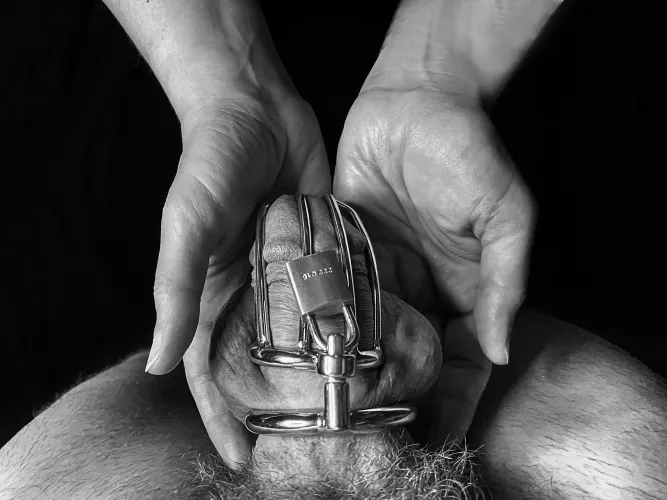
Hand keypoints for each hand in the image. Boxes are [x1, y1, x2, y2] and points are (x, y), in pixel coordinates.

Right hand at [148, 78, 329, 465]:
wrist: (256, 109)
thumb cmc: (210, 161)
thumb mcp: (188, 224)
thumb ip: (175, 291)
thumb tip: (159, 365)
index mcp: (211, 294)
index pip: (212, 370)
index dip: (222, 417)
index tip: (242, 460)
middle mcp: (252, 293)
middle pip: (263, 364)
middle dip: (277, 406)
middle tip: (304, 448)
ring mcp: (290, 276)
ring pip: (304, 337)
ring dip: (319, 373)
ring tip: (345, 415)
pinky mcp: (322, 253)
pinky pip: (335, 296)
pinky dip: (347, 324)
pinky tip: (370, 353)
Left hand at [334, 85, 534, 439]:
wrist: (417, 95)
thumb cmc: (469, 148)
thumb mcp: (506, 213)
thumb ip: (504, 280)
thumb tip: (499, 349)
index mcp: (464, 285)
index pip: (462, 356)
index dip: (454, 396)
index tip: (438, 433)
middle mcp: (421, 284)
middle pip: (411, 353)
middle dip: (397, 390)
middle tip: (373, 431)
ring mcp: (381, 268)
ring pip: (368, 328)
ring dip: (353, 362)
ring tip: (333, 402)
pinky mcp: (346, 245)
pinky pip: (335, 288)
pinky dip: (323, 315)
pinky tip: (305, 346)